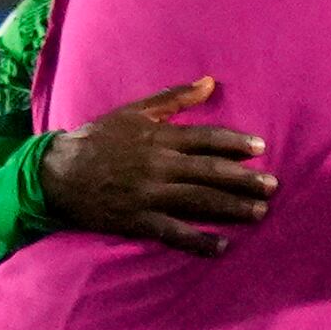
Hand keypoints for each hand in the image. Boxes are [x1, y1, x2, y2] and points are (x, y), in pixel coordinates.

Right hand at [40, 76, 272, 255]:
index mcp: (159, 137)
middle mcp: (159, 165)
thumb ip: (174, 98)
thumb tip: (210, 82)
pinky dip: (199, 241)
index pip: (207, 139)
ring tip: (258, 213)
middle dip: (245, 180)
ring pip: (199, 202)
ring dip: (232, 208)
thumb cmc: (98, 138)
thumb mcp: (134, 111)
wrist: (57, 172)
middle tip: (273, 186)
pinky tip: (222, 247)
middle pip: (211, 172)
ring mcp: (149, 195)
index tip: (260, 148)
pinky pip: (174, 232)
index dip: (235, 143)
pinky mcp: (138, 220)